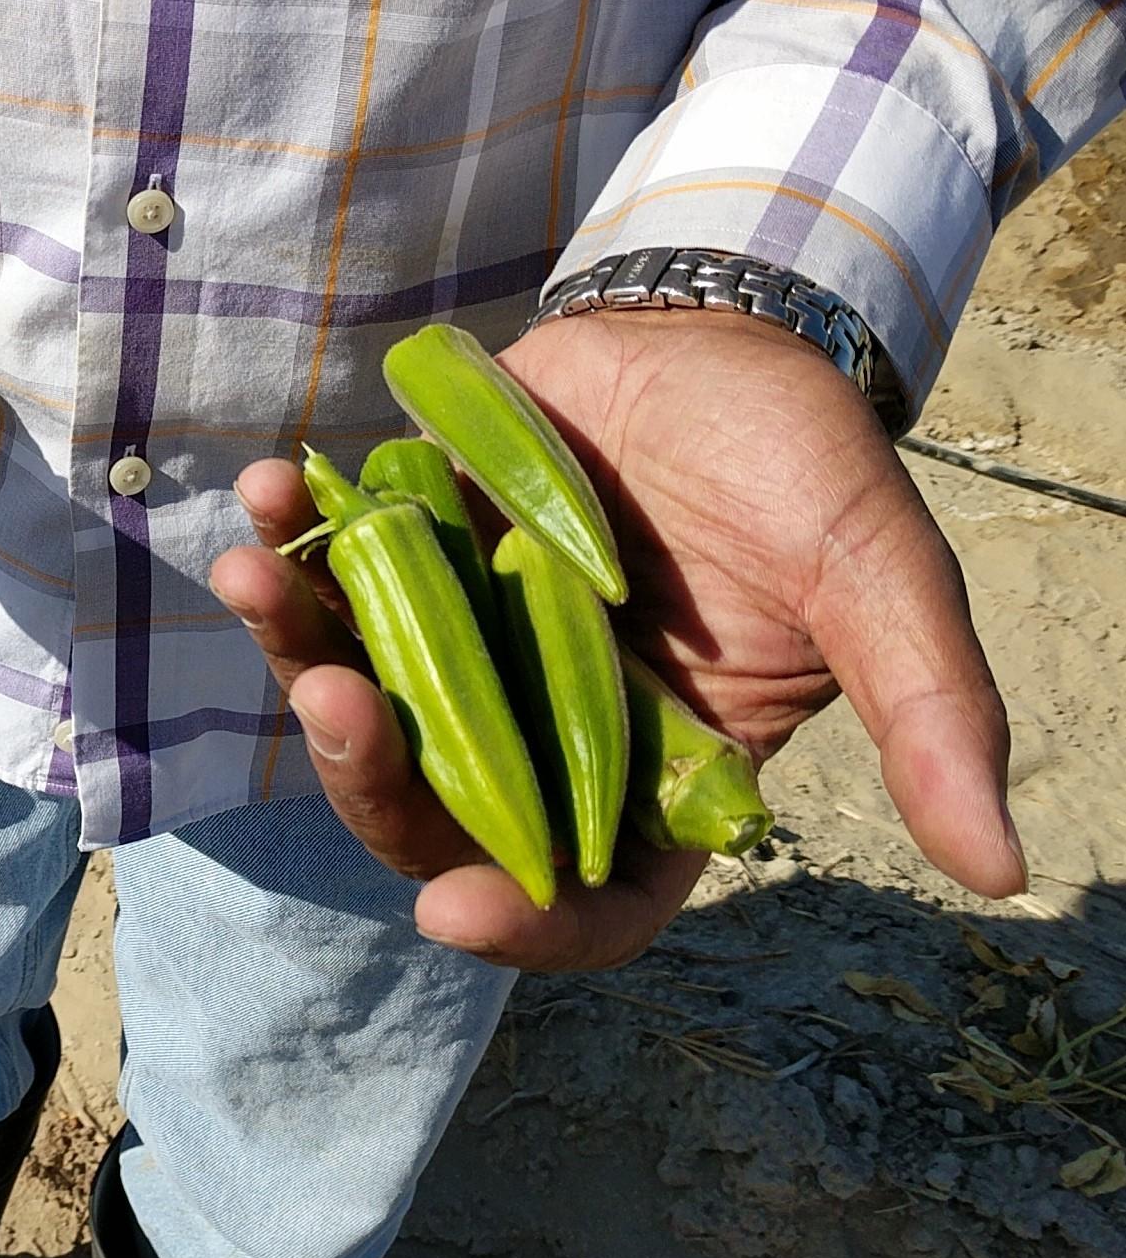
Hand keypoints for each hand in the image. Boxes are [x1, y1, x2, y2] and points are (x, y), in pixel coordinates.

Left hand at [214, 311, 1020, 971]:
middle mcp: (538, 732)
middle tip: (332, 702)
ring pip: (360, 698)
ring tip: (254, 578)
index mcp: (649, 775)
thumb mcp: (879, 582)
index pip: (586, 898)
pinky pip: (332, 581)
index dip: (525, 924)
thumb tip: (1004, 870)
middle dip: (371, 777)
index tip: (455, 909)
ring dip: (294, 651)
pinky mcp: (408, 564)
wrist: (721, 333)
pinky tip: (268, 494)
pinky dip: (290, 546)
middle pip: (436, 810)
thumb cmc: (806, 466)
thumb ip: (930, 716)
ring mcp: (461, 650)